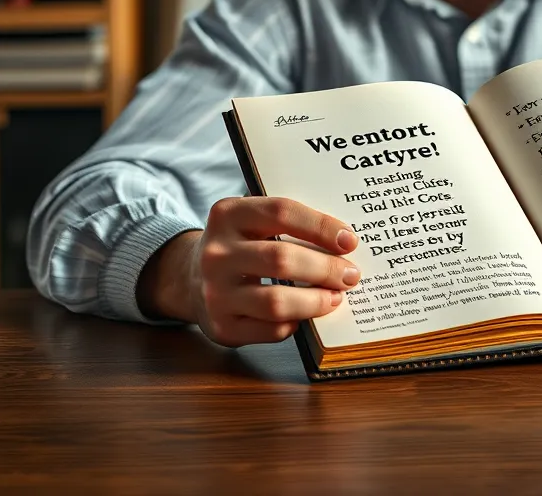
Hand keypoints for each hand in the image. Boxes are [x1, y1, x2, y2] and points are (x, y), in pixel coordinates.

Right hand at [137, 197, 360, 346]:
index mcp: (228, 214)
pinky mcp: (221, 327)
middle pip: (282, 259)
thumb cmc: (241, 244)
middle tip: (351, 275)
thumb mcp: (253, 220)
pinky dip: (296, 322)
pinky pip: (270, 329)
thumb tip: (344, 242)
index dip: (320, 226)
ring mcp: (215, 292)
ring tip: (337, 297)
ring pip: (276, 301)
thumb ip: (290, 223)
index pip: (281, 212)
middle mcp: (216, 252)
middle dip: (325, 268)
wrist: (190, 277)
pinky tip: (306, 314)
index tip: (350, 240)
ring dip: (316, 301)